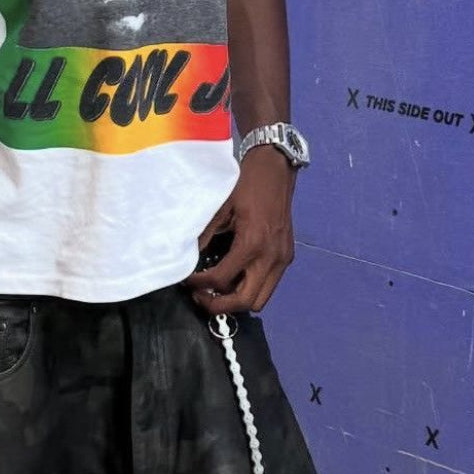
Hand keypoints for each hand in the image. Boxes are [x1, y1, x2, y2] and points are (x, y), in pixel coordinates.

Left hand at [185, 146, 296, 315]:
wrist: (276, 167)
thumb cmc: (248, 184)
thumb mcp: (220, 208)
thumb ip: (204, 238)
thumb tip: (187, 260)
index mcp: (252, 243)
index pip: (221, 280)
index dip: (200, 285)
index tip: (188, 281)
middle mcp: (270, 256)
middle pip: (245, 302)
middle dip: (219, 305)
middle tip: (201, 296)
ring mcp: (281, 258)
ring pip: (259, 300)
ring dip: (236, 301)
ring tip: (216, 291)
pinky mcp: (285, 257)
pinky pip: (267, 286)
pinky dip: (249, 289)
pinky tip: (233, 278)